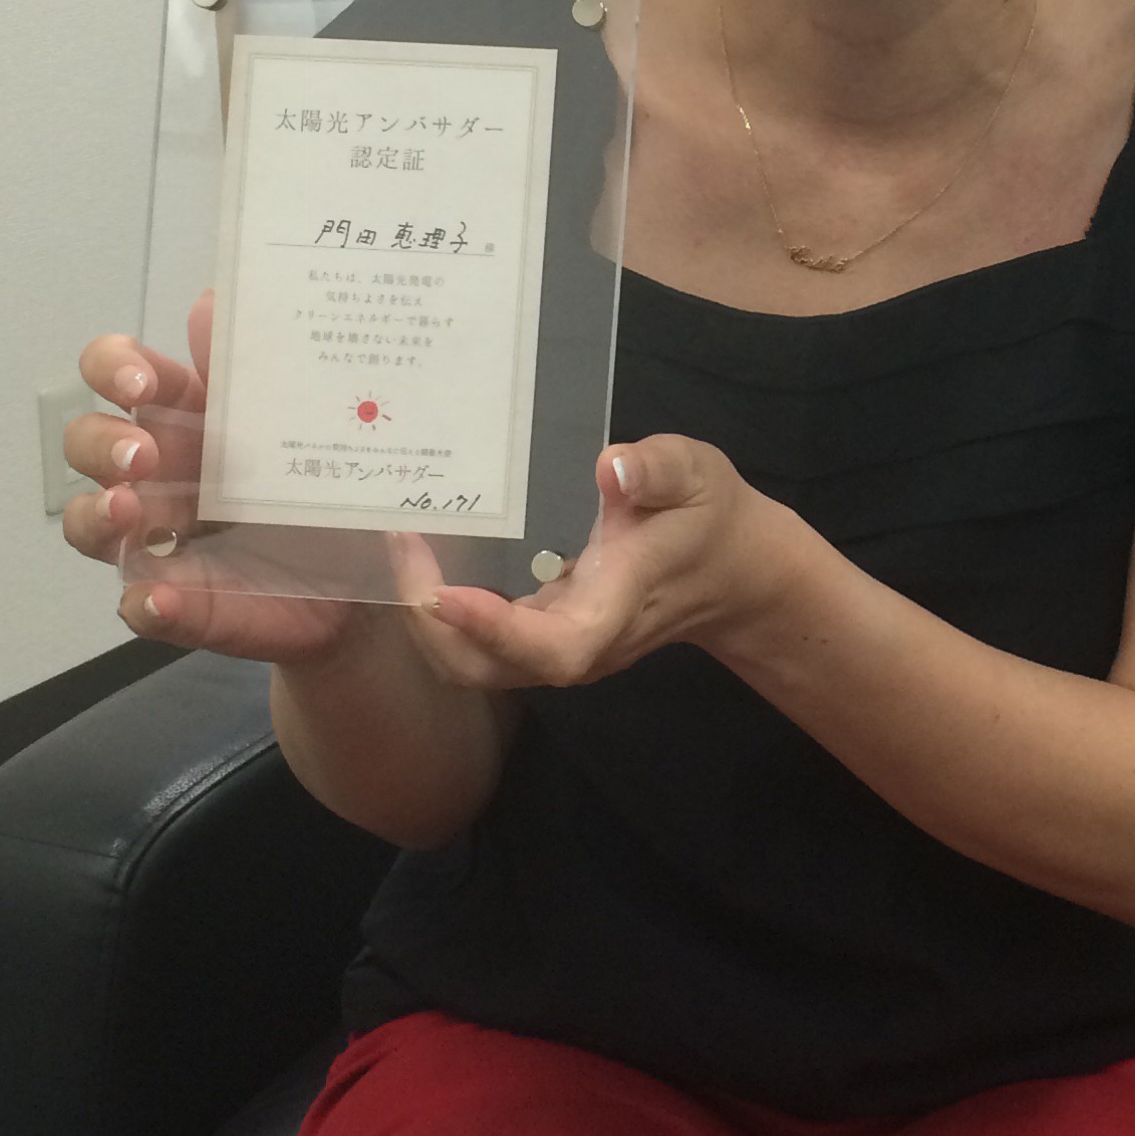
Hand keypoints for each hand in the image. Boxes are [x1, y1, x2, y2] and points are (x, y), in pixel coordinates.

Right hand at [60, 296, 361, 664]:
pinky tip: (160, 597)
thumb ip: (256, 366)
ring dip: (96, 514)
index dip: (114, 366)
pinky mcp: (182, 600)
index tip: (140, 380)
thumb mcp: (304, 418)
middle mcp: (159, 470)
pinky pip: (142, 604)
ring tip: (129, 511)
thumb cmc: (325, 477)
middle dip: (101, 443)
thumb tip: (213, 303)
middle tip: (141, 455)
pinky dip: (145, 601)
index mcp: (187, 411)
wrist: (374, 571)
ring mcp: (161, 538)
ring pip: (89, 521)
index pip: (121, 371)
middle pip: (88, 442)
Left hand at [400, 435, 789, 691]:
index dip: (495, 630)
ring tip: (405, 547)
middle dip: (433, 626)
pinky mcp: (545, 634)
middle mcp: (581, 642)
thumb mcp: (697, 475)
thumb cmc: (709, 517)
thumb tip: (612, 466)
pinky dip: (445, 611)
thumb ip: (659, 470)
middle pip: (492, 669)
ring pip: (478, 663)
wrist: (731, 571)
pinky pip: (483, 642)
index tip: (443, 592)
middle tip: (403, 546)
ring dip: (430, 619)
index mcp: (617, 608)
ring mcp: (559, 644)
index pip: (554, 646)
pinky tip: (428, 556)